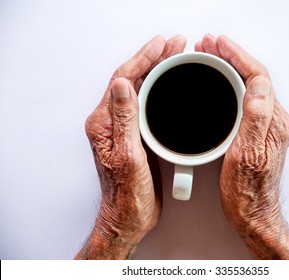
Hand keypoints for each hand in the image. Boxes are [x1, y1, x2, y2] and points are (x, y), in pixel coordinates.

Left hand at [75, 35, 185, 258]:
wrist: (129, 216)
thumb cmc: (127, 194)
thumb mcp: (127, 157)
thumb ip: (124, 120)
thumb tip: (121, 84)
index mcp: (104, 124)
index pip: (123, 79)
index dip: (143, 58)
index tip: (162, 44)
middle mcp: (110, 122)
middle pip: (131, 79)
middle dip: (153, 58)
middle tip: (175, 44)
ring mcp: (123, 128)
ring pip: (139, 89)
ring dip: (156, 70)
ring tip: (175, 56)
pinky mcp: (134, 135)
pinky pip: (146, 104)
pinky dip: (159, 88)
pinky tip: (170, 84)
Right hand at [196, 34, 288, 258]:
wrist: (252, 212)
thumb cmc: (246, 190)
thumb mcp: (247, 154)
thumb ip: (256, 117)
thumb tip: (259, 83)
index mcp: (273, 122)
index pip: (258, 77)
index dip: (237, 56)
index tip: (218, 43)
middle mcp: (273, 120)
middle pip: (254, 77)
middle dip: (231, 56)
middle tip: (208, 45)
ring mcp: (266, 126)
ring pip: (249, 86)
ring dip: (230, 67)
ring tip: (210, 56)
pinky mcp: (257, 132)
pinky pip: (245, 98)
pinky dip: (230, 84)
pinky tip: (217, 82)